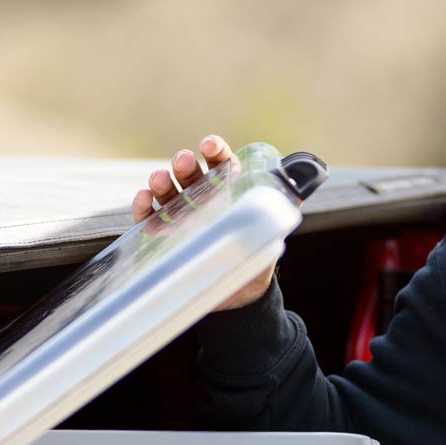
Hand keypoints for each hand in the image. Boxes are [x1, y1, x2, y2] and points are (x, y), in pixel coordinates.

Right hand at [131, 135, 276, 309]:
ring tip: (160, 181)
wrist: (240, 298)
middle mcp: (204, 200)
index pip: (222, 165)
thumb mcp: (272, 232)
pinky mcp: (165, 237)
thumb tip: (301, 185)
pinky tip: (145, 200)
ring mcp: (182, 216)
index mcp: (230, 193)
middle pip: (192, 176)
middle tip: (184, 162)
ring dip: (163, 183)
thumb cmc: (256, 259)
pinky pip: (151, 218)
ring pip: (169, 193)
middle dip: (186, 165)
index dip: (216, 153)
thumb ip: (282, 207)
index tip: (209, 146)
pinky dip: (145, 208)